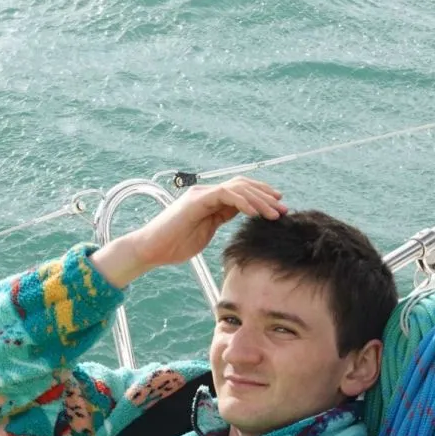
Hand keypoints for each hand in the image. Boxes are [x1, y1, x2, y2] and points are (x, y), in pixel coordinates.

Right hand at [91, 176, 286, 287]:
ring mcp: (201, 195)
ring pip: (237, 188)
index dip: (261, 197)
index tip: (278, 208)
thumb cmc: (173, 246)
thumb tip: (240, 216)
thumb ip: (221, 220)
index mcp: (210, 201)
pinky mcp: (196, 201)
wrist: (150, 249)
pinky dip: (242, 201)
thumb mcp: (205, 232)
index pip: (241, 192)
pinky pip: (225, 195)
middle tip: (284, 209)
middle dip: (266, 196)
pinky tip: (255, 212)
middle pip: (243, 186)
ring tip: (274, 212)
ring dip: (259, 199)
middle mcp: (206, 193)